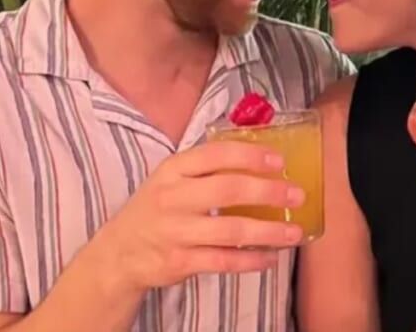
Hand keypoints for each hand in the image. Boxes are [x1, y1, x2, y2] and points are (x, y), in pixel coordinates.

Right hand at [92, 141, 305, 293]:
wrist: (119, 252)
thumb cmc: (157, 208)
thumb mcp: (172, 178)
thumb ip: (208, 167)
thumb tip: (261, 155)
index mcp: (174, 169)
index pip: (216, 154)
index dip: (251, 156)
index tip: (279, 162)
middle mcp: (173, 197)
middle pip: (228, 190)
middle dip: (268, 192)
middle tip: (296, 195)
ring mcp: (175, 231)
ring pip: (230, 229)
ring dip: (268, 231)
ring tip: (295, 232)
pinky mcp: (179, 261)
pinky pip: (223, 261)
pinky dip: (250, 260)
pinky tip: (270, 258)